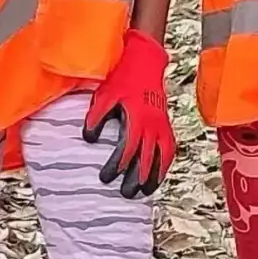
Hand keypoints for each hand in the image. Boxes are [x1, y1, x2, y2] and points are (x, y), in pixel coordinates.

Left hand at [81, 32, 174, 197]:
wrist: (144, 65)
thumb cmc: (121, 80)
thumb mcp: (104, 96)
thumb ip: (96, 117)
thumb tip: (88, 138)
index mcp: (136, 118)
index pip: (127, 148)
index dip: (117, 164)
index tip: (107, 177)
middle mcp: (152, 125)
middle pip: (145, 157)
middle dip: (135, 177)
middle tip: (126, 193)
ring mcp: (162, 126)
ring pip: (161, 156)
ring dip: (154, 175)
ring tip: (145, 191)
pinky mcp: (166, 125)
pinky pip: (169, 149)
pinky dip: (164, 164)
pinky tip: (158, 176)